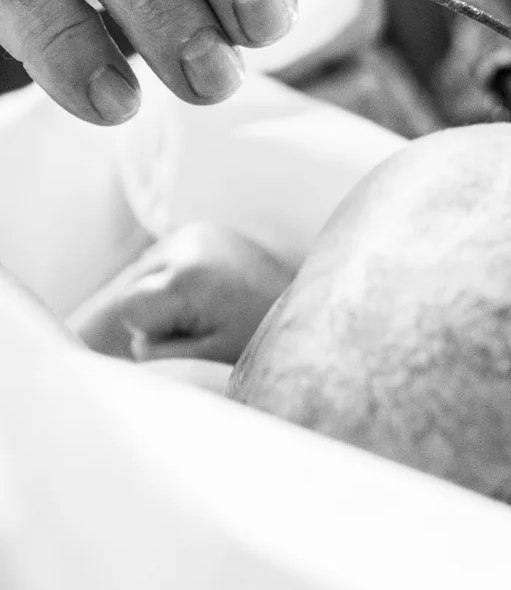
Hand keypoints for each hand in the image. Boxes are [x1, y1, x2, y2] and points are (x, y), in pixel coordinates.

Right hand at [68, 222, 293, 363]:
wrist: (314, 306)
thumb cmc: (260, 340)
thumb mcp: (204, 359)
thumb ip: (156, 353)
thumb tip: (117, 339)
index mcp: (189, 273)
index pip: (131, 308)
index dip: (156, 332)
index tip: (197, 334)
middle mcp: (190, 240)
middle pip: (136, 288)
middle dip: (160, 314)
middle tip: (209, 324)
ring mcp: (198, 230)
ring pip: (146, 275)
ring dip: (168, 298)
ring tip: (214, 309)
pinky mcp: (204, 229)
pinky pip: (165, 262)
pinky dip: (177, 282)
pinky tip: (210, 294)